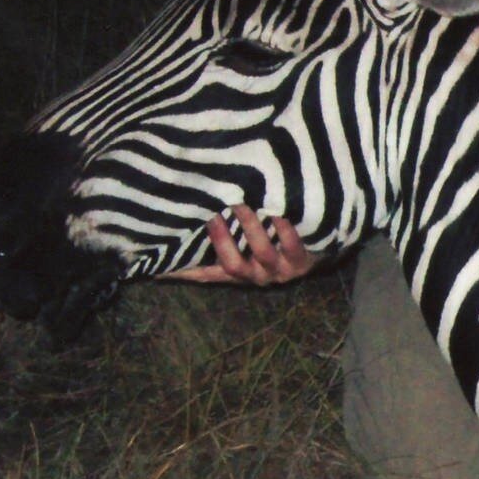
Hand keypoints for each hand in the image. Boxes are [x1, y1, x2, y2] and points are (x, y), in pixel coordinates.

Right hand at [166, 205, 319, 286]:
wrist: (319, 249)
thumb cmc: (273, 241)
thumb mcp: (243, 243)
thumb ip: (213, 240)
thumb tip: (176, 235)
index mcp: (238, 272)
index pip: (205, 275)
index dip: (183, 272)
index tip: (159, 264)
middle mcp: (257, 276)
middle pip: (233, 266)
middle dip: (222, 239)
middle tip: (213, 212)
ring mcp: (281, 271)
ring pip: (262, 253)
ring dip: (250, 226)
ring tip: (243, 202)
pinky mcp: (303, 262)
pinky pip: (292, 245)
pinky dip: (283, 227)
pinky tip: (277, 209)